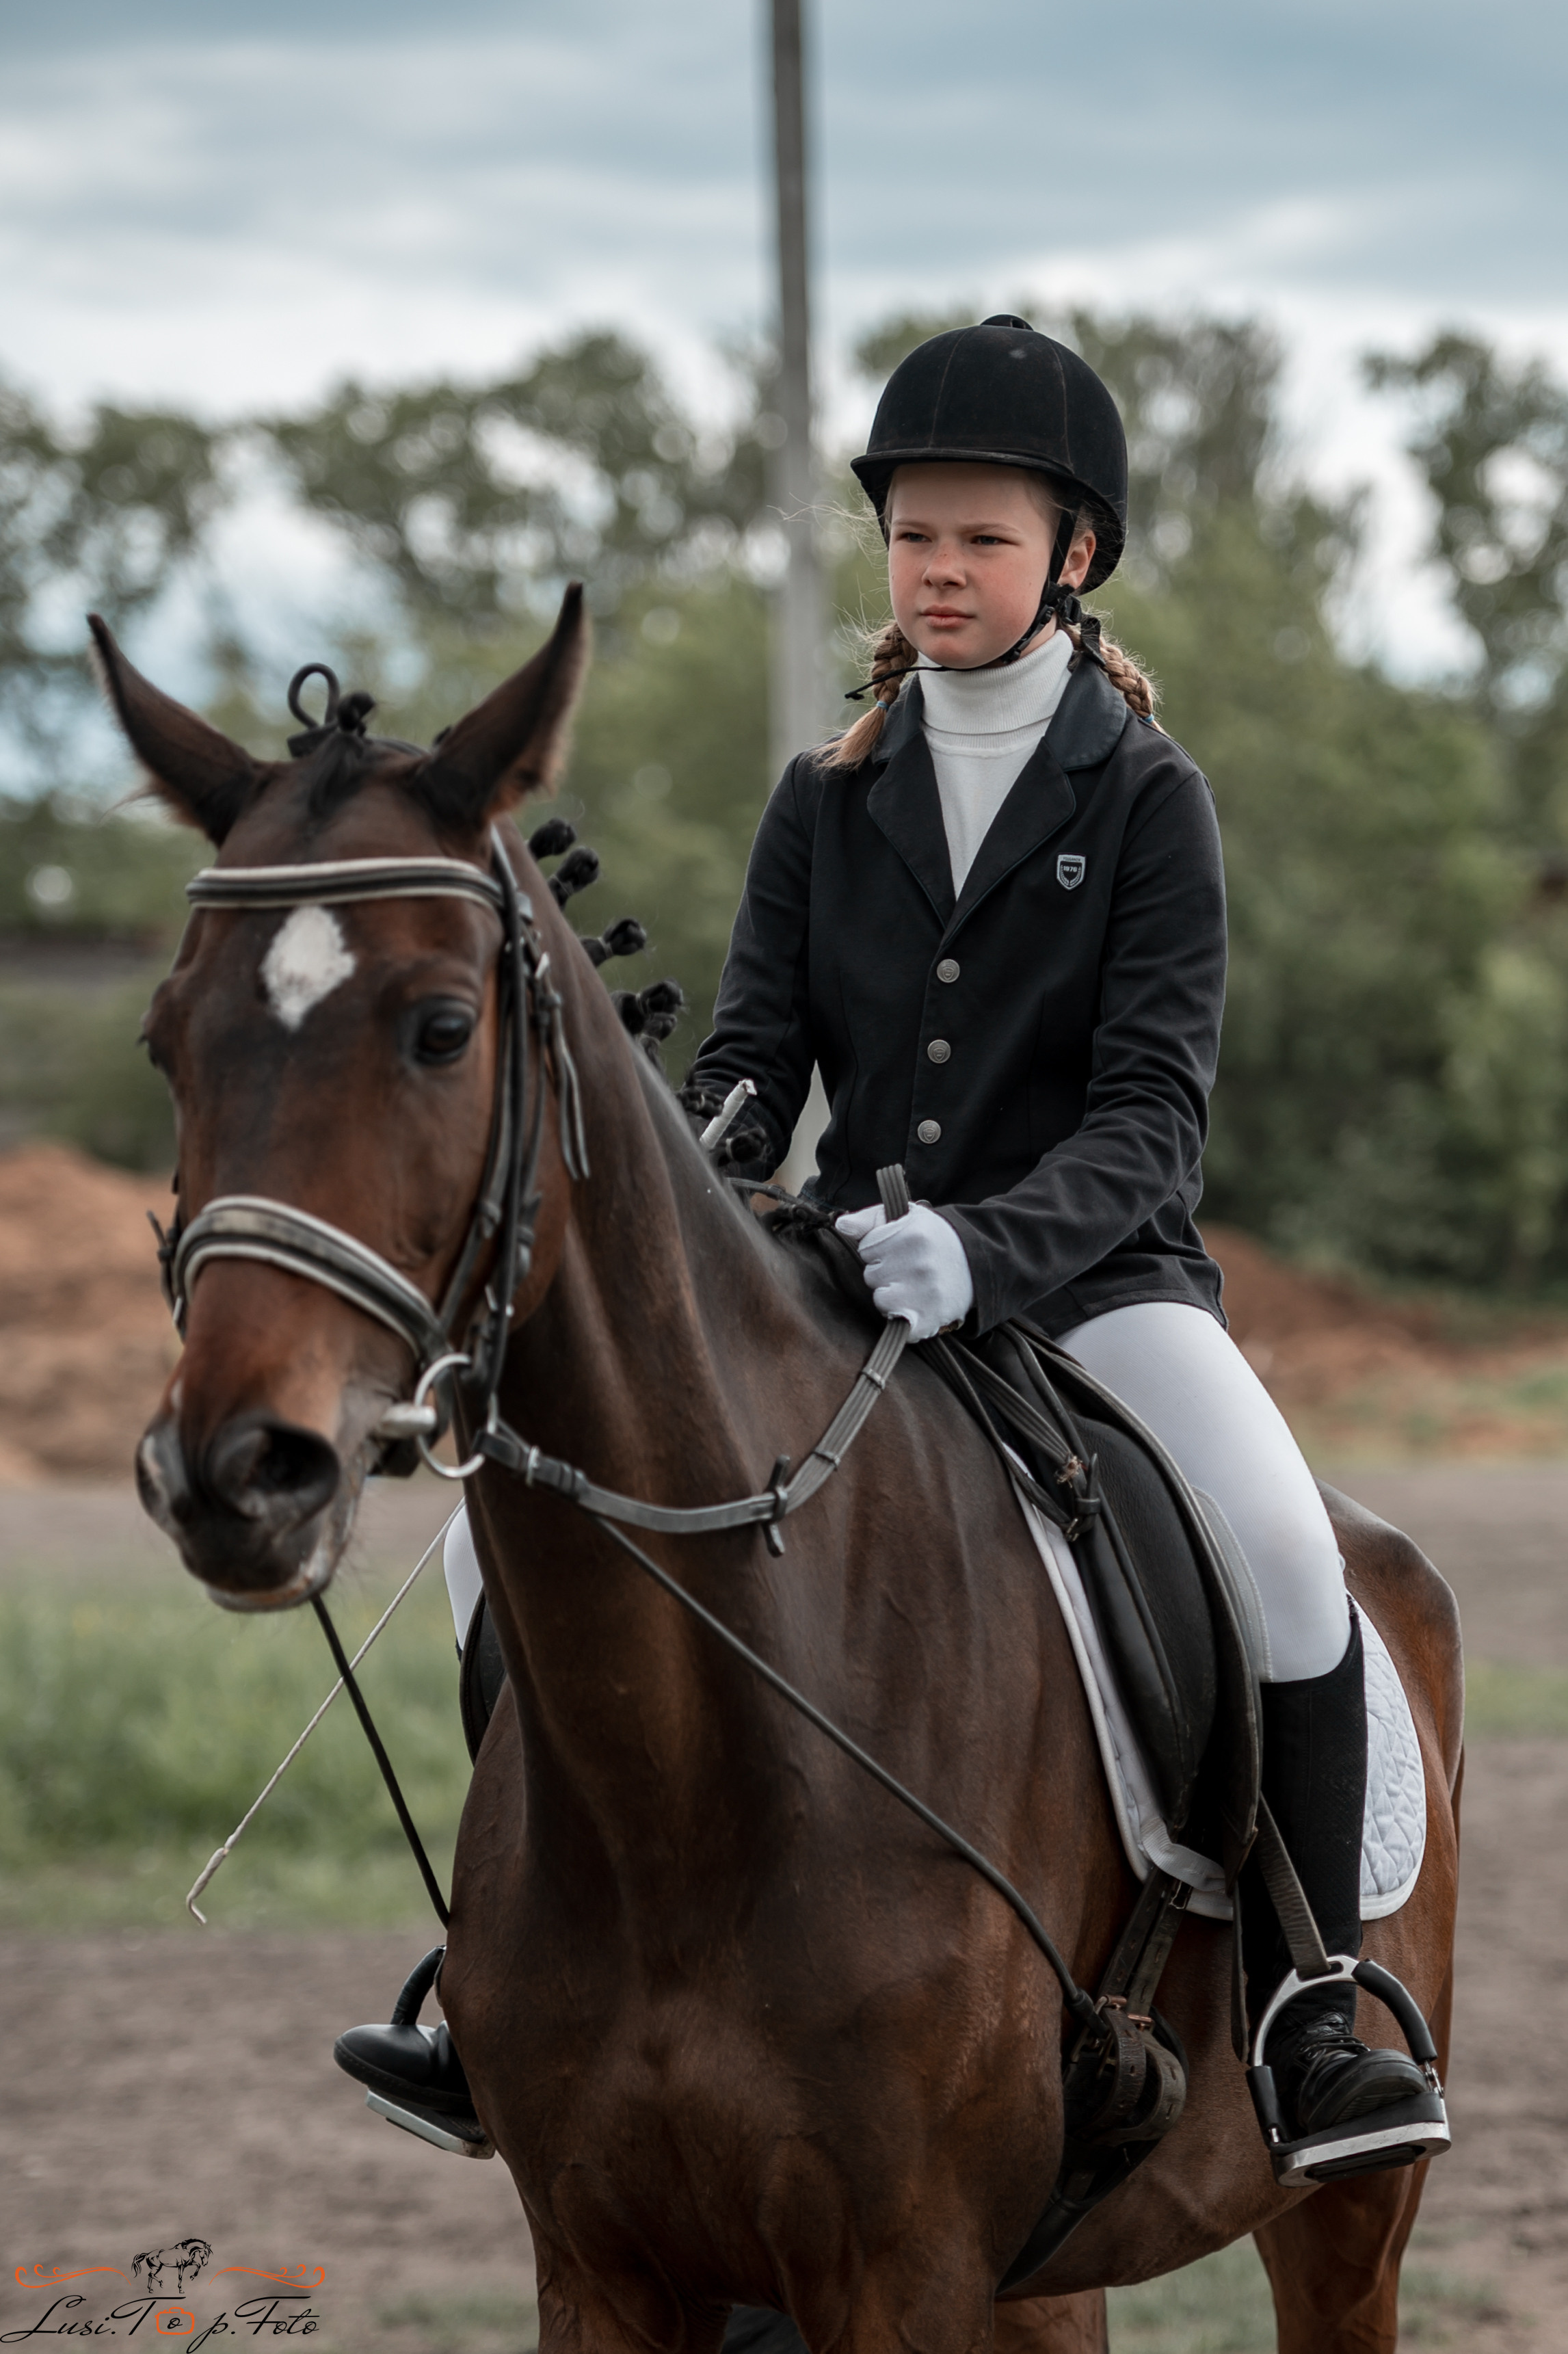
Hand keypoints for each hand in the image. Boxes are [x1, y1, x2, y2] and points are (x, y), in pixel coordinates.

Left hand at [834, 1202, 973, 1341]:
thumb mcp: (907, 1217)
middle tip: (910, 1267)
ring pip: (880, 1299)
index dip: (880, 1249)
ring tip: (914, 1285)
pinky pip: (895, 1323)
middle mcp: (919, 1264)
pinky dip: (902, 1318)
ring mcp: (925, 1294)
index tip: (900, 1249)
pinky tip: (916, 1305)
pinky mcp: (928, 1319)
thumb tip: (841, 1224)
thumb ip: (871, 1218)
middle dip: (886, 1272)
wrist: (977, 1264)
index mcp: (912, 1234)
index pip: (867, 1249)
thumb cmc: (935, 1239)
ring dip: (892, 1295)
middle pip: (872, 1275)